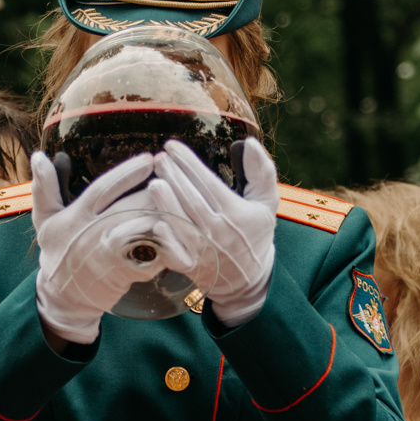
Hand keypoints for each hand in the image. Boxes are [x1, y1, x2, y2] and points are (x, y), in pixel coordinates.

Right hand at [30, 152, 192, 344]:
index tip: (148, 158)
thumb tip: (37, 156)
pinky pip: (155, 252)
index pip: (103, 189)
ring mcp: (113, 255)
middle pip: (132, 206)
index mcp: (77, 216)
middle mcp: (95, 234)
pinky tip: (184, 226)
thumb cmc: (59, 252)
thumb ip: (44, 188)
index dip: (127, 173)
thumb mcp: (44, 221)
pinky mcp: (129, 272)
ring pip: (147, 228)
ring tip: (185, 196)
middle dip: (157, 189)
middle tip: (176, 173)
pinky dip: (171, 240)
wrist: (65, 298)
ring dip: (168, 212)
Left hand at [149, 139, 278, 327]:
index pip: (208, 182)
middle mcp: (218, 231)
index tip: (172, 146)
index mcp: (235, 212)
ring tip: (153, 182)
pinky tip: (154, 222)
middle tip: (159, 159)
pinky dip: (165, 240)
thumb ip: (262, 171)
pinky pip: (174, 253)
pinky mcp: (189, 266)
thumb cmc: (254, 232)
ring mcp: (203, 250)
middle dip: (173, 177)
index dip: (188, 162)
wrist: (248, 278)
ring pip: (180, 223)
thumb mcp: (267, 202)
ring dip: (165, 202)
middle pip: (191, 199)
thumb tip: (248, 142)